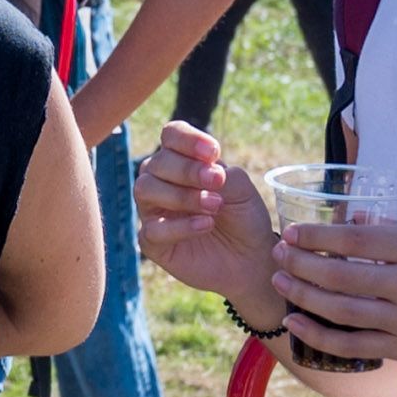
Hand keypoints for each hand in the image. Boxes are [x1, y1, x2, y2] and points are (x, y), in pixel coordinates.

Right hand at [133, 121, 278, 317]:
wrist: (250, 259)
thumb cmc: (243, 217)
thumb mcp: (241, 189)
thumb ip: (220, 172)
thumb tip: (202, 170)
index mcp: (182, 161)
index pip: (171, 136)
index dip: (187, 139)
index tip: (214, 152)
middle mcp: (161, 182)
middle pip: (156, 162)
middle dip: (187, 170)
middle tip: (217, 182)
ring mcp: (153, 211)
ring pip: (145, 189)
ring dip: (181, 194)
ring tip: (214, 205)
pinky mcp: (153, 242)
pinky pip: (151, 229)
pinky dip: (180, 226)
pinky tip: (206, 225)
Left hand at [267, 218, 396, 383]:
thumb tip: (357, 222)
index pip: (357, 240)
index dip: (318, 235)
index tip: (294, 231)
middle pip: (340, 274)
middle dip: (300, 264)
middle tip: (277, 253)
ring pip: (340, 309)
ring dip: (302, 295)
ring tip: (279, 281)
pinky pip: (352, 343)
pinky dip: (319, 333)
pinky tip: (297, 321)